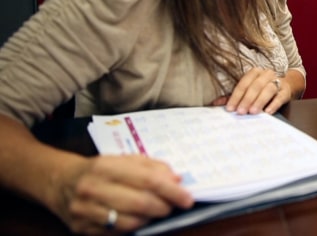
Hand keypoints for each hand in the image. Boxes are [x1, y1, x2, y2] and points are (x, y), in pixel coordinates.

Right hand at [55, 154, 192, 234]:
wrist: (59, 181)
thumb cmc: (99, 169)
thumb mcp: (124, 159)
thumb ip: (152, 167)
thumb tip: (176, 180)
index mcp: (105, 166)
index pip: (147, 180)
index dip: (171, 191)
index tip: (187, 198)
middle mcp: (92, 188)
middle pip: (140, 203)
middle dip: (164, 207)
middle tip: (174, 206)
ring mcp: (84, 211)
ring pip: (129, 222)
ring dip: (150, 219)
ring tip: (157, 212)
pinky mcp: (81, 228)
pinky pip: (116, 233)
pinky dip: (134, 228)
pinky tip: (140, 220)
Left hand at [212, 68, 289, 113]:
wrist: (284, 86)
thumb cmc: (262, 89)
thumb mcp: (247, 91)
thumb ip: (234, 96)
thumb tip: (216, 103)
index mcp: (255, 72)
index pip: (243, 83)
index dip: (236, 96)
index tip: (230, 108)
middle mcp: (266, 74)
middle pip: (256, 86)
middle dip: (247, 99)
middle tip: (241, 111)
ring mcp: (277, 81)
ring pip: (268, 89)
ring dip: (259, 101)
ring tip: (253, 111)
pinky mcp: (286, 91)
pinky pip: (280, 97)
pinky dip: (274, 104)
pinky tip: (268, 111)